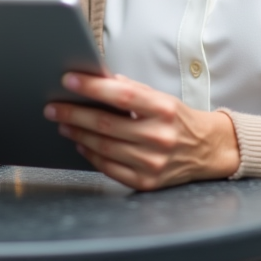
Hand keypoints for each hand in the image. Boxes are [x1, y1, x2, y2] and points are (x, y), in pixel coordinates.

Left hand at [44, 73, 239, 190]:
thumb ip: (130, 89)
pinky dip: (91, 155)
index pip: (121, 95)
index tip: (69, 80)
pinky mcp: (147, 182)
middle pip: (105, 124)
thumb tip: (97, 78)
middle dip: (73, 114)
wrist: (208, 150)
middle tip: (53, 107)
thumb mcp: (160, 97)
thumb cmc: (178, 119)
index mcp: (164, 109)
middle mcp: (159, 137)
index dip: (92, 87)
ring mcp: (153, 162)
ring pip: (104, 147)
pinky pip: (110, 168)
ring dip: (78, 134)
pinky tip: (82, 144)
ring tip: (63, 124)